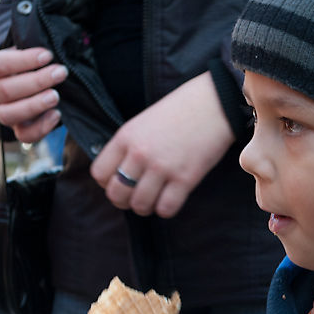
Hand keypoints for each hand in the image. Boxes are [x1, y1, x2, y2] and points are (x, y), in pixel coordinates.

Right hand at [0, 46, 67, 142]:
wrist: (37, 79)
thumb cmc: (34, 61)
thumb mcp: (31, 48)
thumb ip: (33, 42)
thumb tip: (48, 40)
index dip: (22, 60)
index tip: (48, 55)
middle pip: (4, 90)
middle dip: (36, 81)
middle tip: (61, 72)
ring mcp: (4, 112)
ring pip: (8, 115)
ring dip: (34, 105)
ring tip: (56, 95)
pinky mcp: (20, 129)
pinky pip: (24, 136)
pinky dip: (41, 128)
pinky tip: (57, 114)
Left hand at [90, 71, 233, 217]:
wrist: (214, 104)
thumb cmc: (180, 111)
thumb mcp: (143, 122)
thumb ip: (128, 146)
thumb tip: (120, 174)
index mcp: (126, 137)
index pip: (100, 174)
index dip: (108, 183)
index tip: (121, 181)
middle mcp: (140, 154)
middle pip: (116, 194)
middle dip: (124, 200)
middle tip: (136, 195)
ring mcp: (162, 167)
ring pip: (140, 205)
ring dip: (146, 207)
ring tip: (155, 198)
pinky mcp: (185, 178)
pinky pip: (166, 209)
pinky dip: (166, 209)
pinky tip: (171, 198)